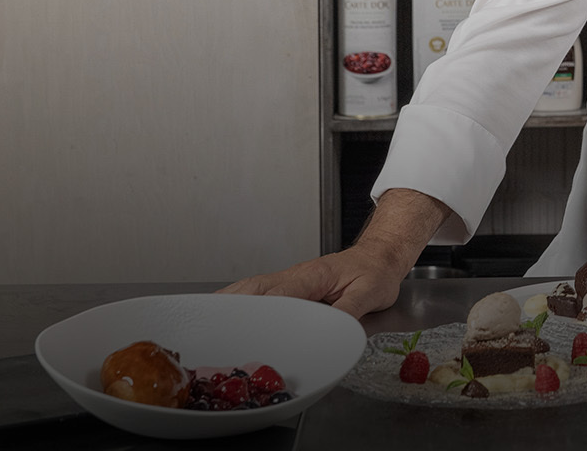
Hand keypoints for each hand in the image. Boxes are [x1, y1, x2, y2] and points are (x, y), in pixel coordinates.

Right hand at [219, 188, 449, 318]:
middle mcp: (296, 275)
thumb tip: (327, 331)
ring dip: (230, 301)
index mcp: (314, 275)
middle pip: (255, 288)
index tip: (243, 326)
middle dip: (231, 304)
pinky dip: (239, 300)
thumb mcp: (371, 294)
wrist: (381, 256)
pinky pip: (259, 292)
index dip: (260, 311)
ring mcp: (290, 279)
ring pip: (252, 288)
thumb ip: (348, 312)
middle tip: (208, 323)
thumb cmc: (376, 273)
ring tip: (205, 319)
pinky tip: (225, 312)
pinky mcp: (290, 285)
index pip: (279, 294)